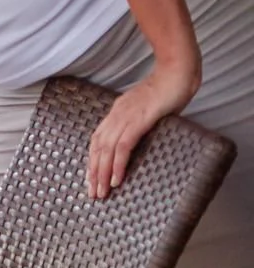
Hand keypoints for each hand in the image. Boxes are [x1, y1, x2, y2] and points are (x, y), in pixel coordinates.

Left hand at [86, 61, 199, 198]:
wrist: (177, 73)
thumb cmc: (167, 92)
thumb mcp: (148, 109)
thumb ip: (139, 122)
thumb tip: (137, 139)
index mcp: (116, 112)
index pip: (97, 140)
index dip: (93, 160)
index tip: (91, 179)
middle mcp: (116, 115)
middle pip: (98, 147)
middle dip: (94, 172)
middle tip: (92, 194)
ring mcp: (126, 117)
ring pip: (107, 149)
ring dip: (102, 173)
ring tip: (102, 192)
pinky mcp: (139, 120)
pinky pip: (123, 145)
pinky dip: (117, 163)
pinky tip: (116, 179)